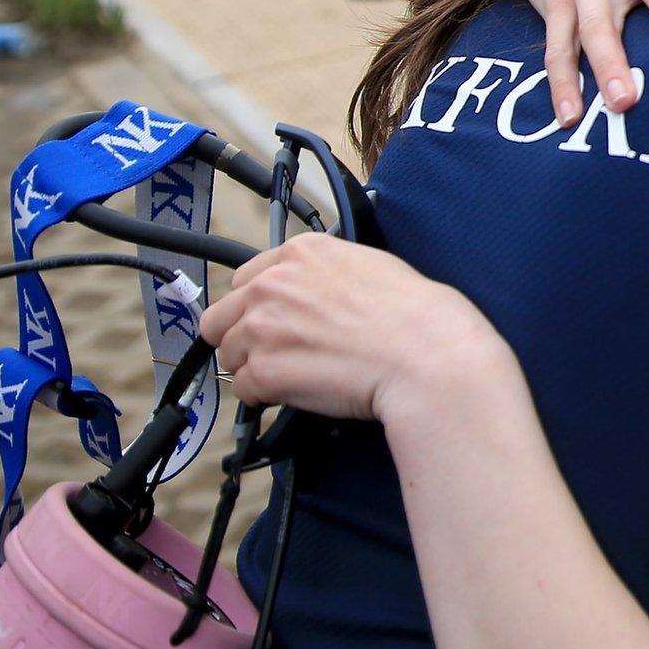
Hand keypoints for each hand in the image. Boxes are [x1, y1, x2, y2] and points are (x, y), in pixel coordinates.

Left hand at [198, 233, 508, 425]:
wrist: (426, 355)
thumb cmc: (417, 315)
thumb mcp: (372, 266)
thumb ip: (328, 273)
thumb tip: (318, 293)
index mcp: (301, 252)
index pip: (245, 278)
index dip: (258, 305)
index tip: (274, 321)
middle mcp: (273, 284)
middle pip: (222, 317)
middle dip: (243, 337)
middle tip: (275, 354)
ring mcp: (263, 327)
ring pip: (229, 355)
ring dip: (255, 368)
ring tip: (295, 378)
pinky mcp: (264, 371)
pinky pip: (244, 389)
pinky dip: (265, 396)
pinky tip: (298, 394)